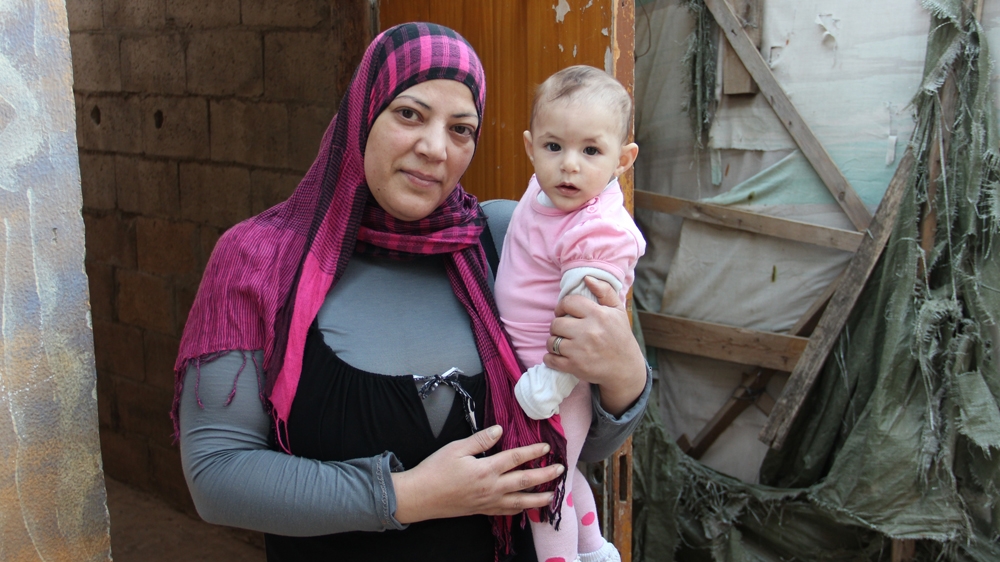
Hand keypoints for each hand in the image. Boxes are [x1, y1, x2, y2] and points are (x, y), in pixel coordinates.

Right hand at [390, 425, 564, 523]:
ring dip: (538, 498)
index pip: (516, 458)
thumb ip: (480, 439)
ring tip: (553, 495)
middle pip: (524, 481)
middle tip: (560, 470)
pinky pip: (506, 512)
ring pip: (520, 501)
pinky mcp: (481, 511)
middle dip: (545, 476)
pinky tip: (525, 508)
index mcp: (486, 469)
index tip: (546, 448)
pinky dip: (520, 510)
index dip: (532, 452)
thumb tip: (500, 430)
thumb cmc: (435, 470)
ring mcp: (487, 502)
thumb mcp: (456, 448)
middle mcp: (491, 488)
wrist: (420, 497)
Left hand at [545, 276, 646, 415]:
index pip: (568, 303)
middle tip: (564, 330)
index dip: (562, 306)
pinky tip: (557, 356)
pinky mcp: (574, 366)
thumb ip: (605, 291)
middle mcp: (588, 331)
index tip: (564, 312)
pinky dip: (550, 358)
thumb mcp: (618, 311)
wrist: (625, 369)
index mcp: (598, 315)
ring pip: (551, 341)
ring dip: (553, 342)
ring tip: (562, 343)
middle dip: (557, 326)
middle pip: (556, 323)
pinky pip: (551, 359)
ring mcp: (580, 350)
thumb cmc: (620, 337)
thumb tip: (587, 277)